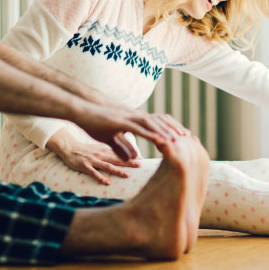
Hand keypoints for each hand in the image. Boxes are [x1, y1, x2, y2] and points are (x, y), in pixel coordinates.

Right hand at [47, 128, 140, 184]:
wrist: (69, 147)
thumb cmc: (86, 149)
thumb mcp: (99, 147)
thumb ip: (111, 152)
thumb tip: (123, 156)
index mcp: (105, 150)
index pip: (121, 154)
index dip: (131, 157)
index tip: (143, 160)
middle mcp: (101, 154)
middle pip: (117, 159)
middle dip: (129, 162)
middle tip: (140, 166)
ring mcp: (93, 160)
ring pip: (107, 166)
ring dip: (118, 171)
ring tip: (127, 175)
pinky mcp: (84, 166)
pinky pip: (94, 173)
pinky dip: (101, 178)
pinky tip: (107, 183)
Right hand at [71, 101, 190, 160]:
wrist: (80, 111)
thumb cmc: (93, 123)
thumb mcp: (110, 138)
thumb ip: (122, 147)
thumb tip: (134, 158)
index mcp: (133, 118)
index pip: (157, 122)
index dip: (170, 128)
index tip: (182, 136)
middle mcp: (134, 116)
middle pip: (159, 121)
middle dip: (174, 129)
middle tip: (188, 138)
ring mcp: (127, 117)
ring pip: (152, 124)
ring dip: (166, 132)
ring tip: (178, 141)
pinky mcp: (120, 122)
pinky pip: (139, 129)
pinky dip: (151, 135)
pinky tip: (160, 141)